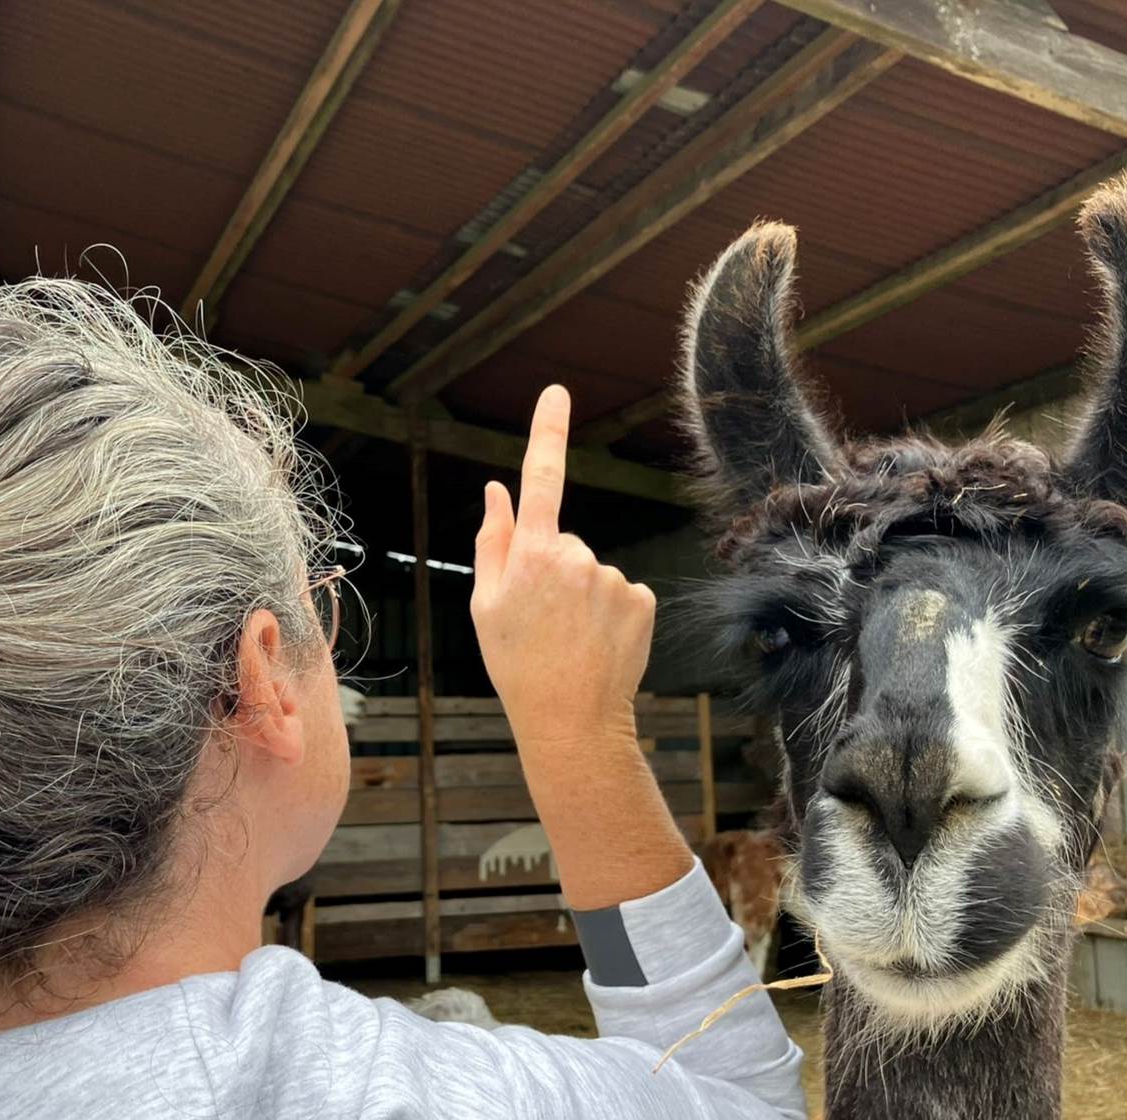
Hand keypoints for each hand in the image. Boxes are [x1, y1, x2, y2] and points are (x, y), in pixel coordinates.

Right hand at [470, 385, 656, 751]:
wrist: (570, 720)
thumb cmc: (517, 664)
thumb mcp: (485, 605)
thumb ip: (493, 542)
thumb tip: (496, 490)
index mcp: (531, 555)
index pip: (540, 478)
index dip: (547, 430)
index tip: (557, 392)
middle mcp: (576, 557)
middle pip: (563, 542)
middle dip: (552, 569)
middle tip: (540, 620)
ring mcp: (613, 578)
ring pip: (591, 570)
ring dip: (580, 595)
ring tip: (568, 639)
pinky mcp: (641, 599)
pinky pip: (619, 590)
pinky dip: (609, 611)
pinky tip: (597, 643)